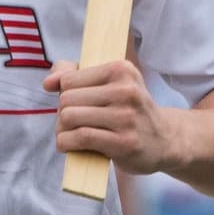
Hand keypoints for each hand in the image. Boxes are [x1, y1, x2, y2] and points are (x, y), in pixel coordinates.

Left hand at [43, 59, 173, 175]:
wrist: (165, 140)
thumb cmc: (128, 109)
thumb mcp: (109, 83)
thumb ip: (73, 74)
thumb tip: (48, 83)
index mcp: (121, 69)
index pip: (69, 79)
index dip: (64, 93)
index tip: (75, 103)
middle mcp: (125, 90)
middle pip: (66, 99)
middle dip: (62, 113)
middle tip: (74, 122)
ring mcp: (126, 117)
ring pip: (69, 117)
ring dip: (62, 130)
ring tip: (71, 134)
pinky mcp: (124, 142)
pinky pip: (80, 138)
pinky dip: (66, 143)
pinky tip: (70, 145)